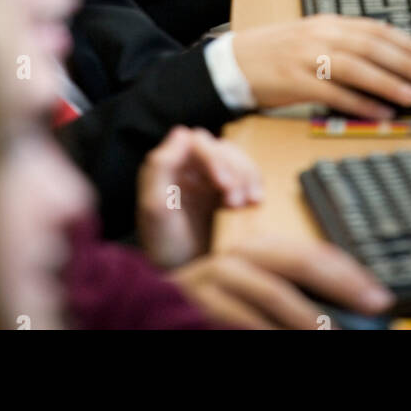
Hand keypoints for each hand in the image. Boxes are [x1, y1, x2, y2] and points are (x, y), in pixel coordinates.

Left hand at [136, 127, 262, 269]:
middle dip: (232, 171)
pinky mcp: (230, 193)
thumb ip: (160, 167)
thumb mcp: (154, 208)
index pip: (197, 142)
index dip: (212, 157)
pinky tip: (255, 201)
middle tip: (235, 202)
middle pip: (221, 149)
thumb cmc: (163, 245)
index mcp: (172, 164)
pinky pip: (248, 176)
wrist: (184, 277)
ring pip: (238, 159)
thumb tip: (180, 133)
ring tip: (245, 205)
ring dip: (246, 178)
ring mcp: (213, 179)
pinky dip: (255, 184)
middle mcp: (193, 166)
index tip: (221, 183)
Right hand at [170, 236, 392, 329]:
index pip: (311, 251)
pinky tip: (288, 345)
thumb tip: (345, 310)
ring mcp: (219, 276)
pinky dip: (269, 334)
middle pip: (299, 260)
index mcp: (257, 248)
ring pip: (274, 292)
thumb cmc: (215, 308)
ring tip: (334, 334)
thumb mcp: (256, 294)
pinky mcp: (203, 301)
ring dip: (309, 318)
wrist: (152, 312)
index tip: (378, 294)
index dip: (349, 271)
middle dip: (342, 283)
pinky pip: (244, 320)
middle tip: (374, 305)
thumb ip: (292, 294)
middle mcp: (239, 254)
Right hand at [232, 14, 410, 118]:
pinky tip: (380, 111)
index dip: (408, 43)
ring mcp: (306, 58)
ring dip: (388, 81)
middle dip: (406, 62)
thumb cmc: (276, 52)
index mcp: (327, 22)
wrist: (234, 61)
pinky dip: (359, 102)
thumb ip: (345, 44)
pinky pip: (334, 92)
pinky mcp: (295, 82)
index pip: (376, 29)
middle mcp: (320, 36)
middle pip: (371, 46)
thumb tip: (388, 61)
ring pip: (356, 67)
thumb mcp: (312, 37)